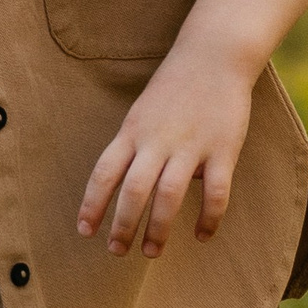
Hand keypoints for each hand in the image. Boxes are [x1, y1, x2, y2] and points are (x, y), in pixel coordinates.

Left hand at [76, 44, 257, 258]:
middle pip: (133, 190)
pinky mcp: (222, 150)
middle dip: (122, 225)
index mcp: (133, 131)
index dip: (92, 203)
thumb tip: (133, 187)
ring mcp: (190, 145)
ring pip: (169, 196)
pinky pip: (215, 192)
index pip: (104, 171)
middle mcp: (157, 140)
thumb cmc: (174, 86)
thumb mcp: (142, 112)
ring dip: (158, 229)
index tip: (84, 230)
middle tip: (116, 252)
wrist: (214, 55)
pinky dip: (209, 218)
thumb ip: (135, 147)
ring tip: (151, 252)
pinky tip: (202, 235)